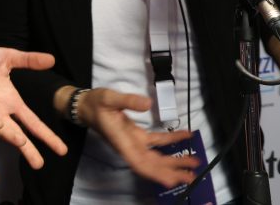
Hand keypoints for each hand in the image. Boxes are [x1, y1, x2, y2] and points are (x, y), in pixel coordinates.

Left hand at [0, 46, 67, 169]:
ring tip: (21, 141)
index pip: (32, 122)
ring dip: (9, 135)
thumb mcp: (8, 58)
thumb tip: (51, 59)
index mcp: (10, 101)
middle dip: (28, 149)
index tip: (61, 150)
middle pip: (17, 134)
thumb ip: (28, 60)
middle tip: (39, 163)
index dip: (46, 136)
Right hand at [77, 88, 198, 188]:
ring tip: (194, 163)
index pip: (138, 162)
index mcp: (122, 141)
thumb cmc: (95, 103)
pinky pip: (157, 142)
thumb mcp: (108, 98)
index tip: (170, 181)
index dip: (154, 174)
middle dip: (171, 172)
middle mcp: (130, 146)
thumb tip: (147, 104)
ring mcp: (135, 142)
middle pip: (152, 165)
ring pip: (156, 157)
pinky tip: (186, 136)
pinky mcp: (138, 136)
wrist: (86, 106)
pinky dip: (172, 141)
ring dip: (175, 162)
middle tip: (192, 176)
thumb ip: (127, 101)